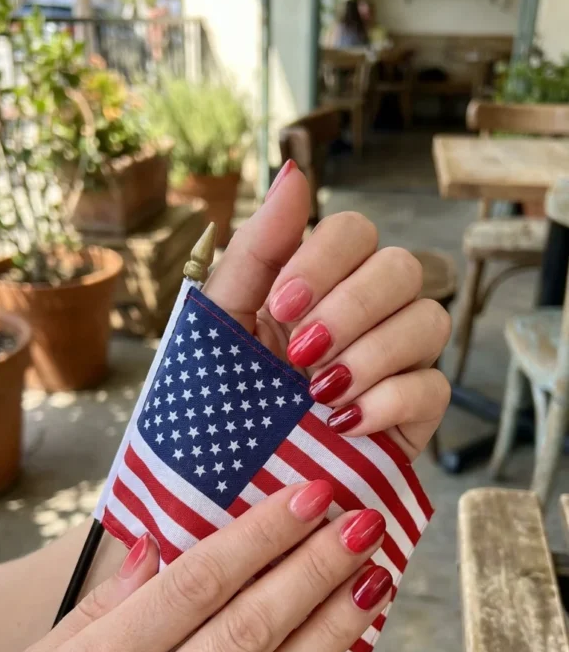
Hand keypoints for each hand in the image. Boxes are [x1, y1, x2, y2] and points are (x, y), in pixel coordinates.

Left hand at [204, 160, 450, 459]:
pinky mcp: (412, 415)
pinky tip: (343, 423)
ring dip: (373, 352)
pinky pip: (434, 387)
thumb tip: (293, 169)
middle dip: (352, 307)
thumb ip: (258, 247)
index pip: (355, 232)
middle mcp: (365, 314)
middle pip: (403, 268)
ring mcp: (394, 363)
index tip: (282, 306)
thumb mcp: (220, 320)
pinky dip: (388, 400)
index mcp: (318, 284)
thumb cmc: (216, 397)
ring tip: (318, 394)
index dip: (326, 259)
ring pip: (430, 320)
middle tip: (301, 352)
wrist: (221, 481)